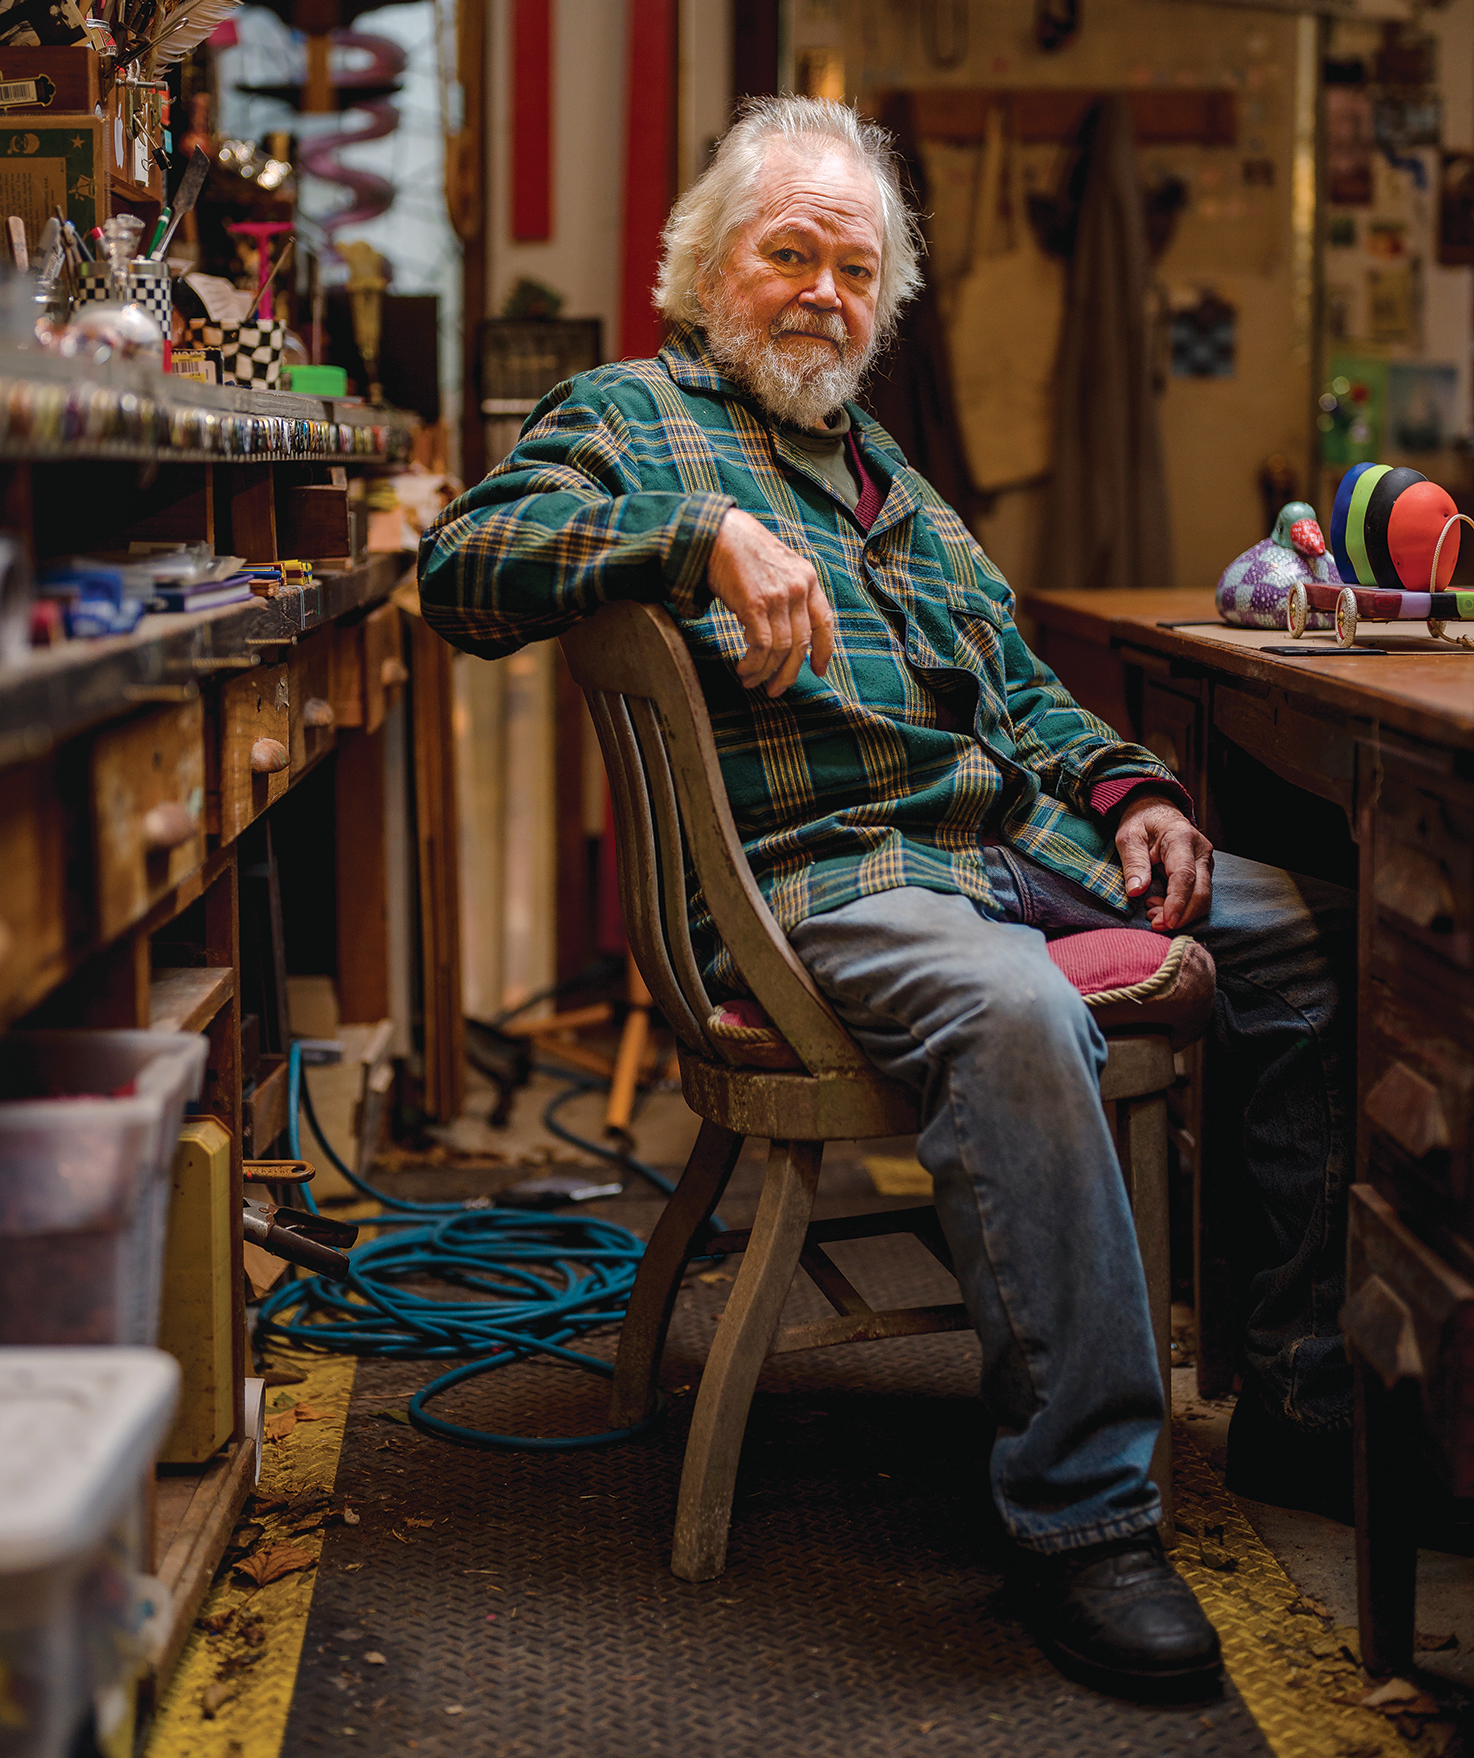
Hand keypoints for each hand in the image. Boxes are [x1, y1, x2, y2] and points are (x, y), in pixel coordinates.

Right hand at [707, 508, 834, 696]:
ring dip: (765, 672)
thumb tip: (785, 631)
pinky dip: (754, 663)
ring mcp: (778, 596)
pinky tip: (744, 669)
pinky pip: (762, 646)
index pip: (825, 622)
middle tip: (776, 690)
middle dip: (789, 673)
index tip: (819, 671)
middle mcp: (798, 588)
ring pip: (780, 649)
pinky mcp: (755, 604)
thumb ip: (788, 593)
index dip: (824, 651)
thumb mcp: (778, 567)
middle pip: (801, 643)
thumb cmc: (742, 551)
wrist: (717, 532)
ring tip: (751, 681)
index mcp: (808, 578)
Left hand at [1115, 795, 1214, 931]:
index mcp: (1181, 837)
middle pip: (1201, 891)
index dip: (1177, 901)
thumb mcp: (1129, 838)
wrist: (1156, 810)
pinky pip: (1198, 895)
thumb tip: (1136, 891)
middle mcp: (1200, 851)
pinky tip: (1158, 906)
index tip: (1167, 921)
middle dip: (1181, 915)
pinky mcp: (1203, 872)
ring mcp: (1205, 862)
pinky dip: (1181, 908)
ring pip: (1203, 897)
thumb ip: (1133, 863)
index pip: (1184, 875)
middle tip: (1155, 925)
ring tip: (1152, 914)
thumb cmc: (1141, 822)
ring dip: (1180, 914)